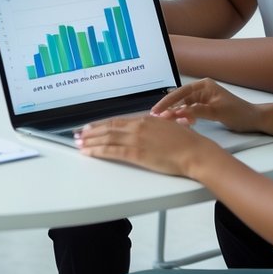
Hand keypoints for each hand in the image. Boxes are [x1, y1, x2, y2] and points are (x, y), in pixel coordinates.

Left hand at [74, 113, 219, 177]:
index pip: (117, 121)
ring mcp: (135, 139)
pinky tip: (89, 152)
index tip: (90, 127)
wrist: (194, 151)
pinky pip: (112, 151)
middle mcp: (136, 127)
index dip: (101, 124)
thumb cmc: (187, 141)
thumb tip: (149, 123)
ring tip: (79, 143)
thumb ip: (155, 125)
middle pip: (108, 128)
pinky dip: (98, 151)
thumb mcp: (168, 126)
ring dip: (90, 141)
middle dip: (91, 132)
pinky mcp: (136, 153)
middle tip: (78, 135)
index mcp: (144, 120)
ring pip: (106, 139)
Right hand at [151, 78, 262, 132]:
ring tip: (166, 122)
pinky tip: (181, 124)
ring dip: (176, 114)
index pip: (181, 92)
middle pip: (180, 99)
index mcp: (203, 85)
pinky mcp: (204, 108)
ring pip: (183, 106)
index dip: (168, 101)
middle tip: (157, 118)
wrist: (254, 120)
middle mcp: (201, 90)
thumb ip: (197, 111)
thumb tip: (178, 112)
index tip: (158, 110)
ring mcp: (202, 99)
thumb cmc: (239, 112)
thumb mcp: (217, 112)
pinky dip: (184, 118)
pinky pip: (189, 112)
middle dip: (169, 108)